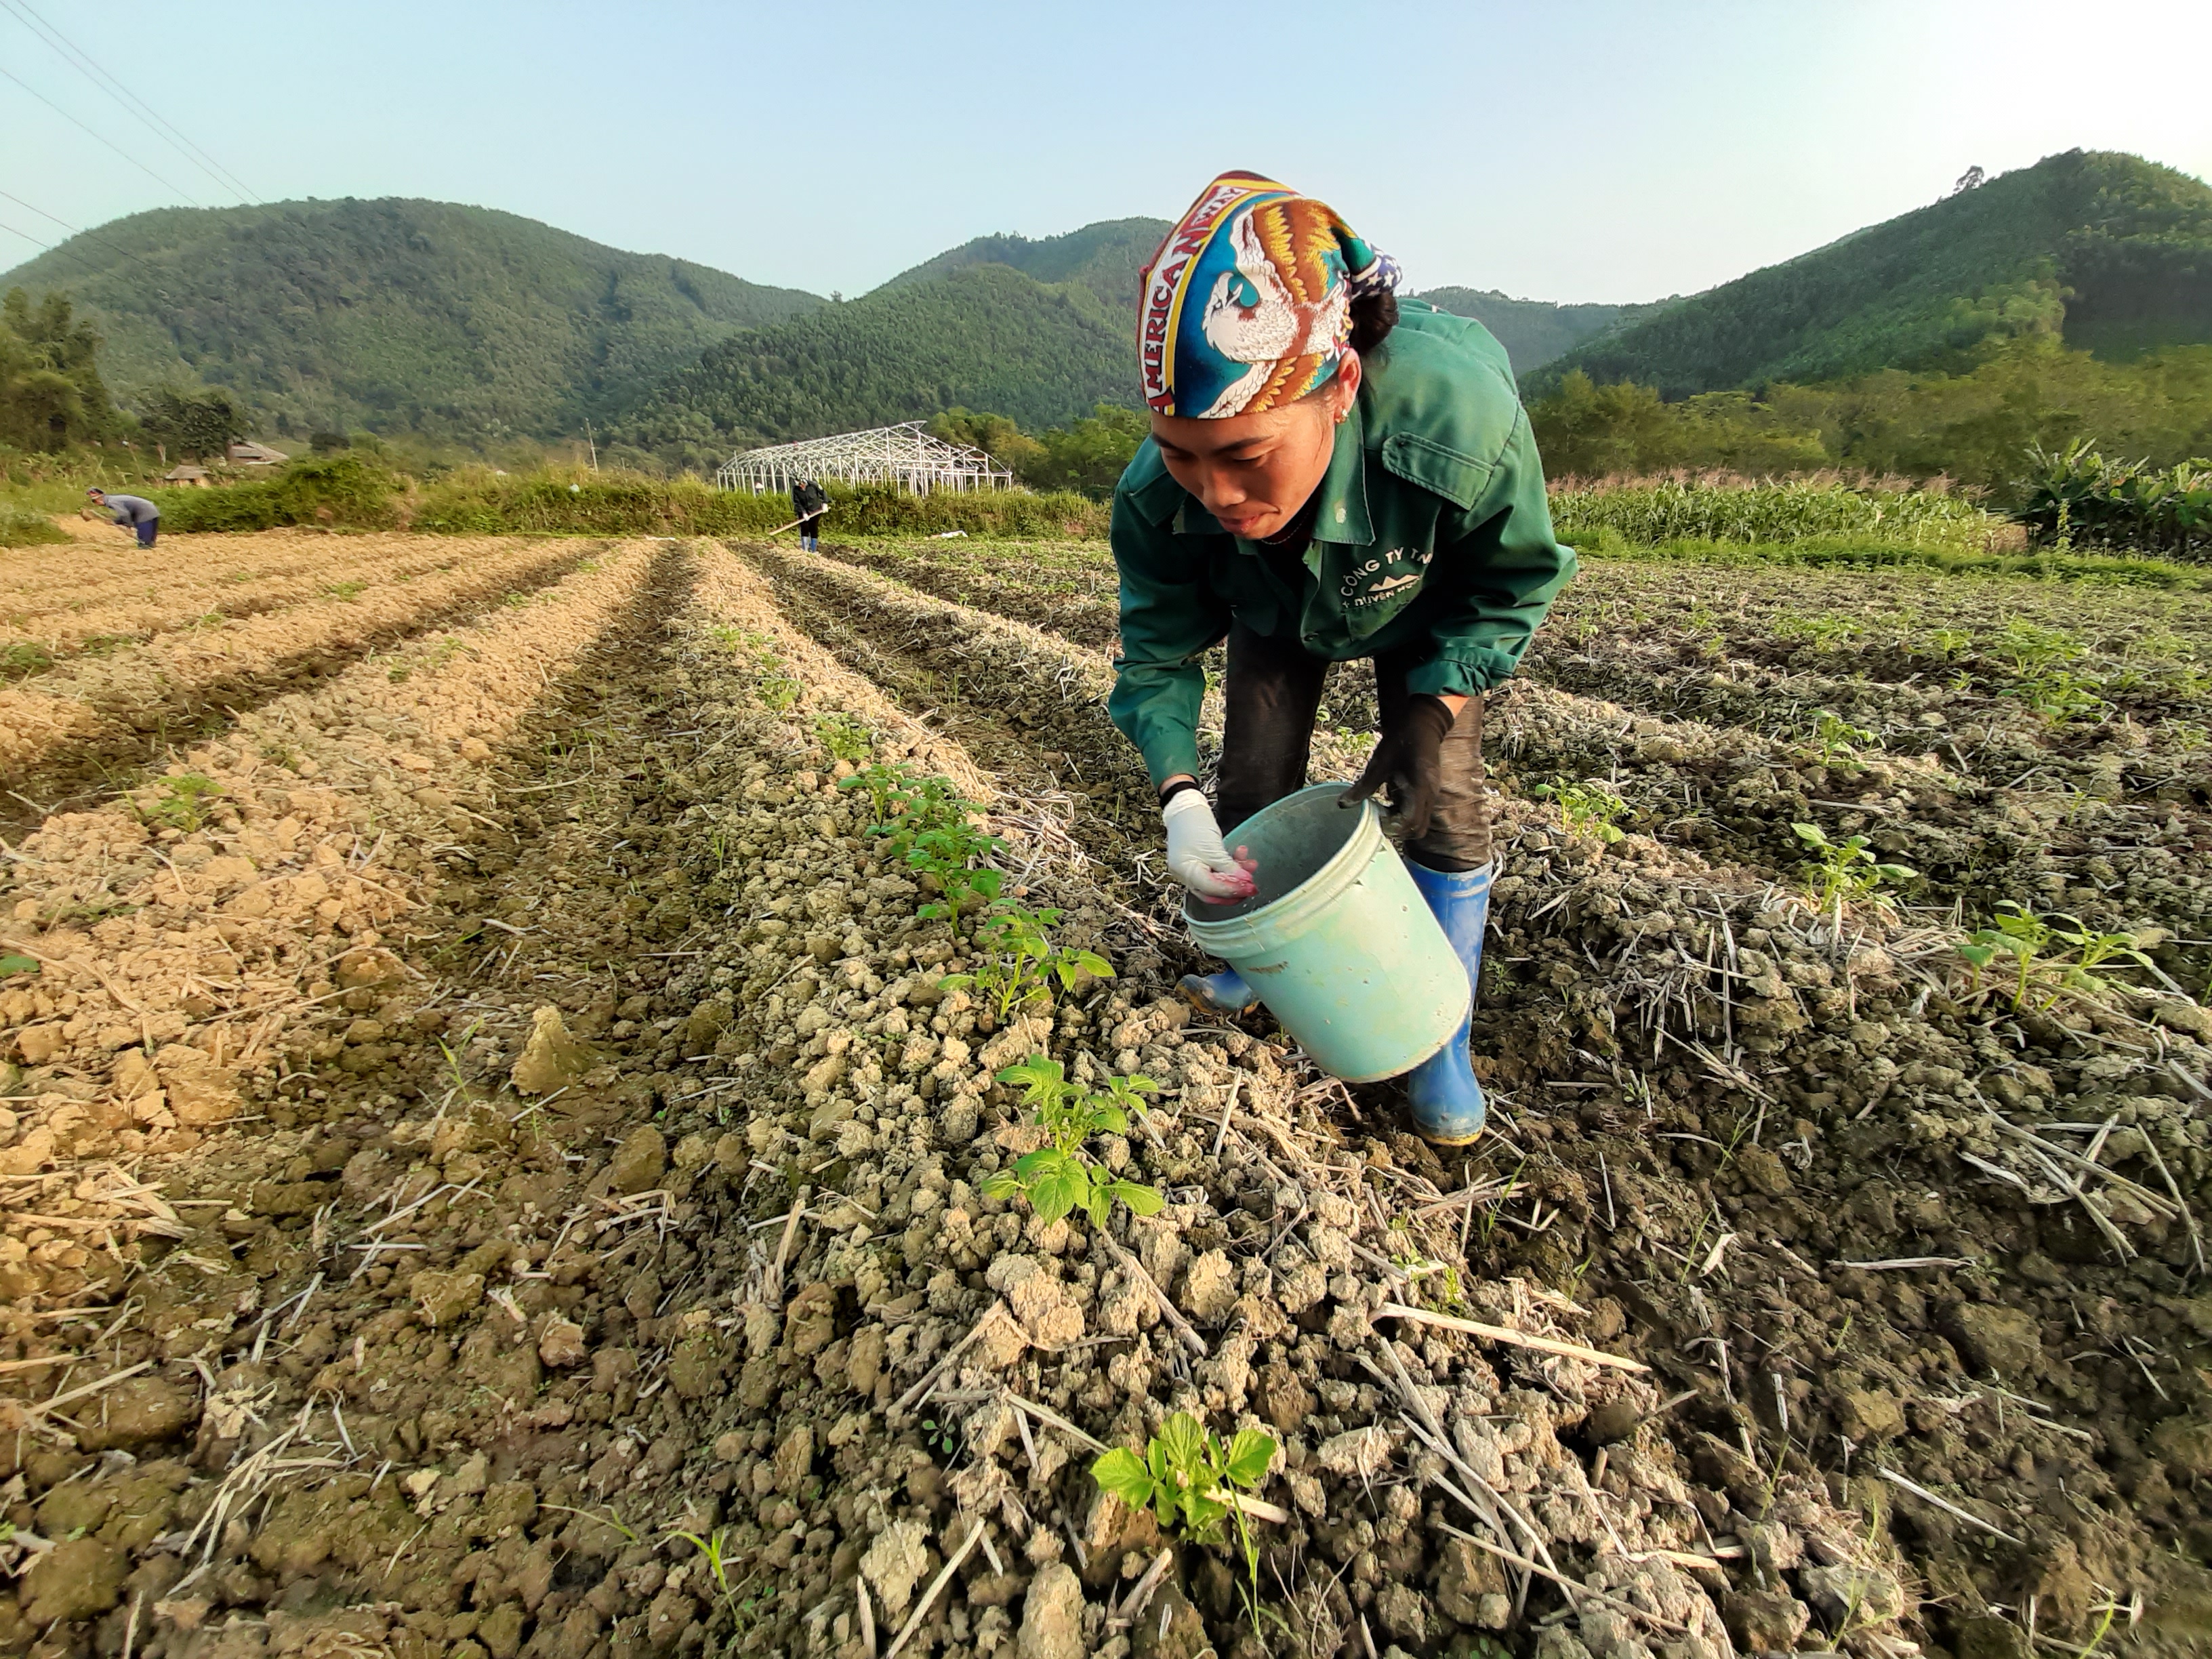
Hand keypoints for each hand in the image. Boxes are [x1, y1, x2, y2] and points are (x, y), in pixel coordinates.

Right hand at [1162, 789, 1256, 901]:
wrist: (1186, 807)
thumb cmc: (1193, 824)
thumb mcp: (1213, 848)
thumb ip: (1228, 867)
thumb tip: (1244, 883)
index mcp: (1185, 872)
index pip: (1211, 889)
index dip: (1232, 889)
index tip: (1249, 886)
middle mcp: (1187, 875)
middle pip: (1213, 892)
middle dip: (1235, 889)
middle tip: (1252, 885)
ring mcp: (1193, 870)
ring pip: (1218, 881)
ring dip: (1236, 875)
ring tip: (1251, 864)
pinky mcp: (1201, 863)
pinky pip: (1218, 871)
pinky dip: (1230, 866)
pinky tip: (1242, 855)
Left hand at [1339, 694, 1455, 840]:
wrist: (1422, 724)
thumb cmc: (1400, 742)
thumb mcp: (1379, 764)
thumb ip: (1362, 787)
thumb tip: (1342, 804)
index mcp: (1419, 788)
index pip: (1411, 822)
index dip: (1393, 827)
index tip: (1376, 821)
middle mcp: (1430, 795)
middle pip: (1418, 828)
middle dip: (1398, 830)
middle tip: (1378, 820)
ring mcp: (1433, 793)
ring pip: (1420, 821)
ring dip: (1402, 822)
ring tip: (1382, 811)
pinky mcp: (1430, 791)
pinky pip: (1420, 811)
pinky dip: (1406, 813)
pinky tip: (1390, 802)